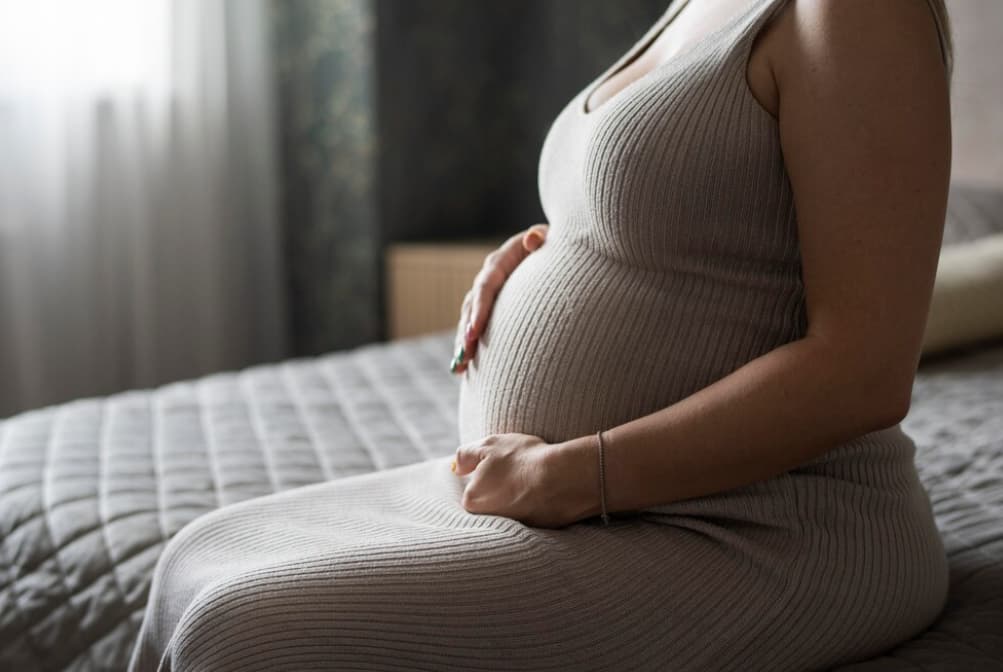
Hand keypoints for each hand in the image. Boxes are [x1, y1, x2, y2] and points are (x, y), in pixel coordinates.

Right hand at [450, 223, 548, 373]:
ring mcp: (489, 295)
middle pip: (472, 305)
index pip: (486, 285)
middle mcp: (490, 277)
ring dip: (464, 342)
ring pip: (469, 318)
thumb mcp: (552, 238)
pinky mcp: (492, 309)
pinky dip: (470, 346)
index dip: (479, 307)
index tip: (476, 330)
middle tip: (466, 354)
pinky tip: (464, 369)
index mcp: (502, 260)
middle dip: (467, 331)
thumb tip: (532, 240)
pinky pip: (476, 327)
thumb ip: (542, 239)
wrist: (553, 252)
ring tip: (461, 366)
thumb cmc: (556, 246)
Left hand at [450, 432, 597, 528]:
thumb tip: (456, 467)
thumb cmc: (523, 460)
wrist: (563, 478)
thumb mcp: (489, 445)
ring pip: (512, 511)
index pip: (473, 489)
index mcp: (473, 502)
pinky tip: (547, 492)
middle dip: (502, 490)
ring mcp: (514, 529)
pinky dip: (538, 506)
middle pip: (491, 503)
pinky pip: (533, 517)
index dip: (488, 474)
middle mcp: (489, 522)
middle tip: (518, 474)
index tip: (502, 466)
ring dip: (520, 498)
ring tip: (534, 482)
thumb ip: (466, 455)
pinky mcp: (537, 534)